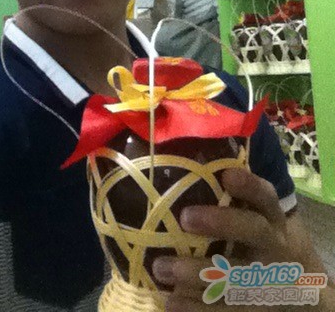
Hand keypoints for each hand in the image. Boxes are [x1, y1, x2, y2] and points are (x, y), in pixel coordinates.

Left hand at [152, 167, 329, 310]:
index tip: (227, 175)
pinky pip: (229, 311)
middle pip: (253, 230)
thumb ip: (229, 198)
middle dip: (221, 223)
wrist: (299, 290)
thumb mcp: (257, 217)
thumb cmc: (261, 240)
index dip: (248, 185)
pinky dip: (198, 309)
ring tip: (161, 267)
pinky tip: (171, 303)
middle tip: (186, 217)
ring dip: (197, 273)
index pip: (265, 196)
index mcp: (272, 218)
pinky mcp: (257, 309)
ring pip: (237, 276)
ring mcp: (267, 279)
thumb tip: (179, 163)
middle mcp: (273, 245)